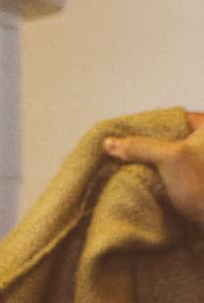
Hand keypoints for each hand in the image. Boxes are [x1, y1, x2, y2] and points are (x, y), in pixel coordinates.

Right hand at [105, 110, 203, 230]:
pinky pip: (173, 174)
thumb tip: (108, 142)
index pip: (174, 117)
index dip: (148, 123)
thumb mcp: (169, 158)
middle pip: (171, 137)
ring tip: (124, 165)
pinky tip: (139, 179)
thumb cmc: (202, 184)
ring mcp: (200, 165)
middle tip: (121, 149)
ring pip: (171, 157)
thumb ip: (139, 146)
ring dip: (150, 162)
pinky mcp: (196, 183)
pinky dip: (158, 175)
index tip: (125, 132)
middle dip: (146, 144)